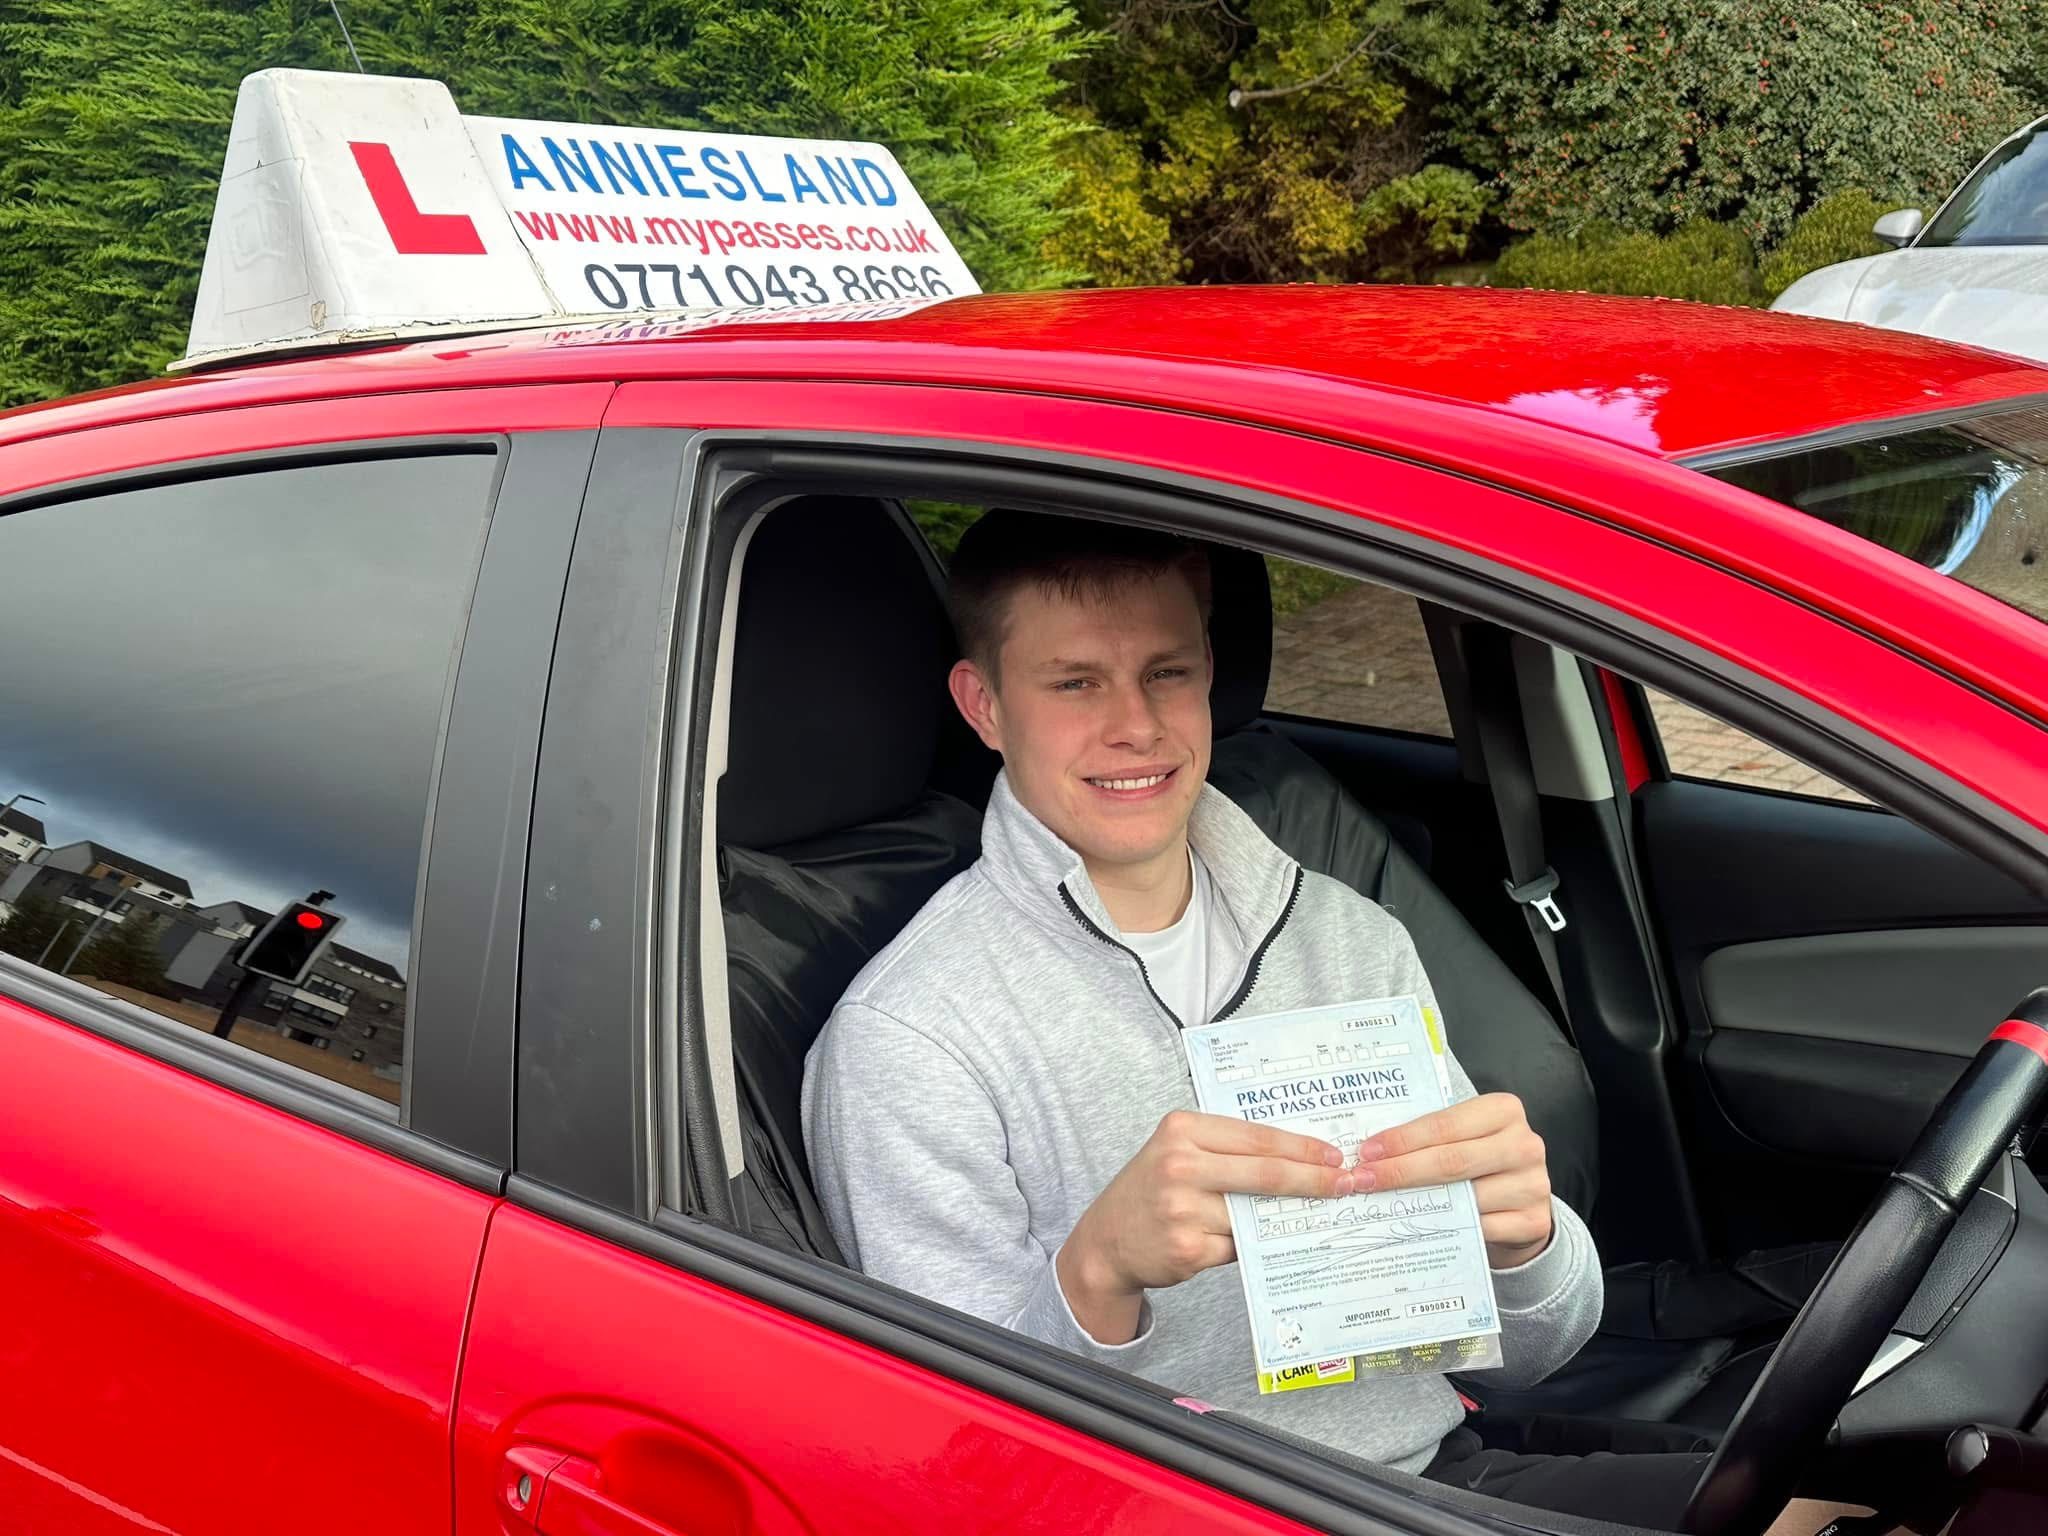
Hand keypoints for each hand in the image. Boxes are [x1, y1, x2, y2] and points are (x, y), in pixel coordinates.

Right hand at [1058, 1110, 1350, 1343]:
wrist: (1105, 1241)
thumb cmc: (1150, 1190)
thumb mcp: (1177, 1151)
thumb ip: (1226, 1152)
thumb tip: (1295, 1163)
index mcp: (1181, 1130)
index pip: (1256, 1137)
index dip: (1301, 1148)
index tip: (1332, 1156)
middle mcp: (1180, 1165)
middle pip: (1265, 1173)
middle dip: (1313, 1180)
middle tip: (1344, 1184)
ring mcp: (1183, 1209)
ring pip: (1255, 1214)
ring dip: (1282, 1217)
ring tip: (1308, 1214)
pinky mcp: (1189, 1249)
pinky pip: (1239, 1246)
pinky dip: (1252, 1245)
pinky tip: (1249, 1242)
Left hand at [1352, 1092, 1553, 1268]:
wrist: (1521, 1199)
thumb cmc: (1480, 1159)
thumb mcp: (1464, 1135)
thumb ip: (1431, 1136)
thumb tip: (1373, 1151)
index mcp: (1504, 1110)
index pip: (1444, 1125)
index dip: (1402, 1139)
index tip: (1367, 1152)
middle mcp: (1524, 1145)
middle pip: (1451, 1161)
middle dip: (1400, 1170)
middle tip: (1364, 1179)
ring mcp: (1533, 1185)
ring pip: (1465, 1197)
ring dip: (1417, 1202)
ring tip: (1381, 1202)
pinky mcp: (1534, 1222)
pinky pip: (1480, 1228)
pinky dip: (1446, 1227)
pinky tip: (1418, 1224)